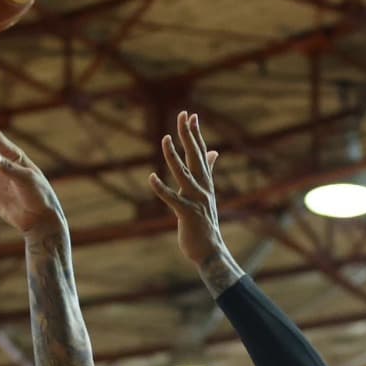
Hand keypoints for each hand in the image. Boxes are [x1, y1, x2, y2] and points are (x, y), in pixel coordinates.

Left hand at [149, 110, 225, 266]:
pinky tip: (151, 177)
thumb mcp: (207, 193)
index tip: (191, 116)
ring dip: (174, 156)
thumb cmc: (205, 222)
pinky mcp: (187, 214)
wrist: (211, 250)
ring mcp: (195, 200)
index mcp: (206, 182)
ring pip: (183, 174)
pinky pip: (172, 199)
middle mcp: (203, 188)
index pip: (201, 153)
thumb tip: (214, 152)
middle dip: (188, 136)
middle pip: (194, 157)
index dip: (195, 134)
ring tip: (165, 138)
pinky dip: (161, 189)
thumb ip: (209, 171)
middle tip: (183, 115)